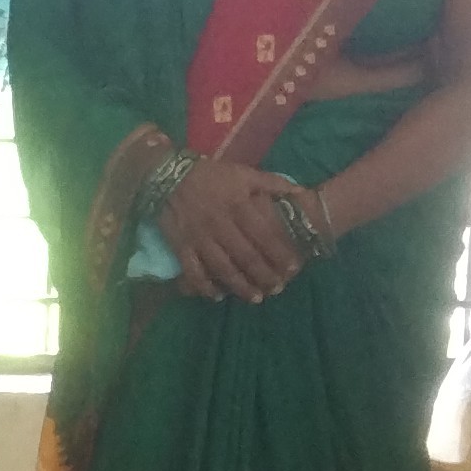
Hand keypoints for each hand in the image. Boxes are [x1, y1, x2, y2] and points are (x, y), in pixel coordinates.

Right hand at [163, 158, 303, 301]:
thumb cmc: (211, 176)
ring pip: (223, 268)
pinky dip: (204, 286)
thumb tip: (301, 193)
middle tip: (277, 288)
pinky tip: (216, 296)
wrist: (169, 176)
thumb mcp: (244, 173)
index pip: (265, 235)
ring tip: (255, 298)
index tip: (293, 268)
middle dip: (264, 275)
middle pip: (246, 257)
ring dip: (240, 286)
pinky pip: (193, 271)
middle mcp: (221, 226)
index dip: (280, 253)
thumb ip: (273, 183)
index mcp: (239, 207)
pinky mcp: (182, 247)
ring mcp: (200, 238)